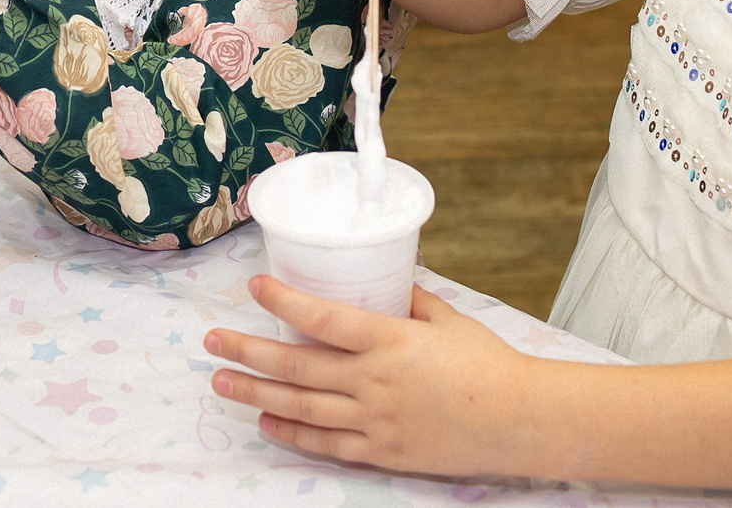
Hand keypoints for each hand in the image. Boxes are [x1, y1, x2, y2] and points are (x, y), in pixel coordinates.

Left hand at [205, 278, 537, 476]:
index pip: (322, 317)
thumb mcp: (447, 319)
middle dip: (247, 351)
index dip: (283, 301)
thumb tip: (383, 280)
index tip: (254, 287)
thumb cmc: (488, 362)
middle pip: (296, 366)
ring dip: (255, 393)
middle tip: (211, 340)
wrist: (520, 421)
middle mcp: (374, 380)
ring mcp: (375, 420)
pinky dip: (292, 433)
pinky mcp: (382, 452)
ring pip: (301, 407)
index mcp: (389, 340)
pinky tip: (266, 422)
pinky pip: (327, 443)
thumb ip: (409, 300)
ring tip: (221, 382)